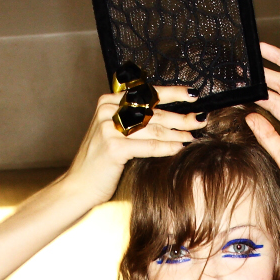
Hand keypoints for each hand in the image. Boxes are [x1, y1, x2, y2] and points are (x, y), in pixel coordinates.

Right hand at [62, 86, 203, 207]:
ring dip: (177, 133)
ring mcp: (109, 127)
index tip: (192, 95)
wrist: (78, 186)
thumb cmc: (100, 163)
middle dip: (180, 116)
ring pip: (152, 128)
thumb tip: (168, 120)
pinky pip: (148, 146)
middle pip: (152, 112)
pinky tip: (180, 148)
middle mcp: (108, 110)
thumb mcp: (113, 135)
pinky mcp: (113, 147)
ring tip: (193, 136)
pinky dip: (166, 147)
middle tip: (201, 119)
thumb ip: (132, 123)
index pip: (146, 93)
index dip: (171, 93)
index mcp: (109, 101)